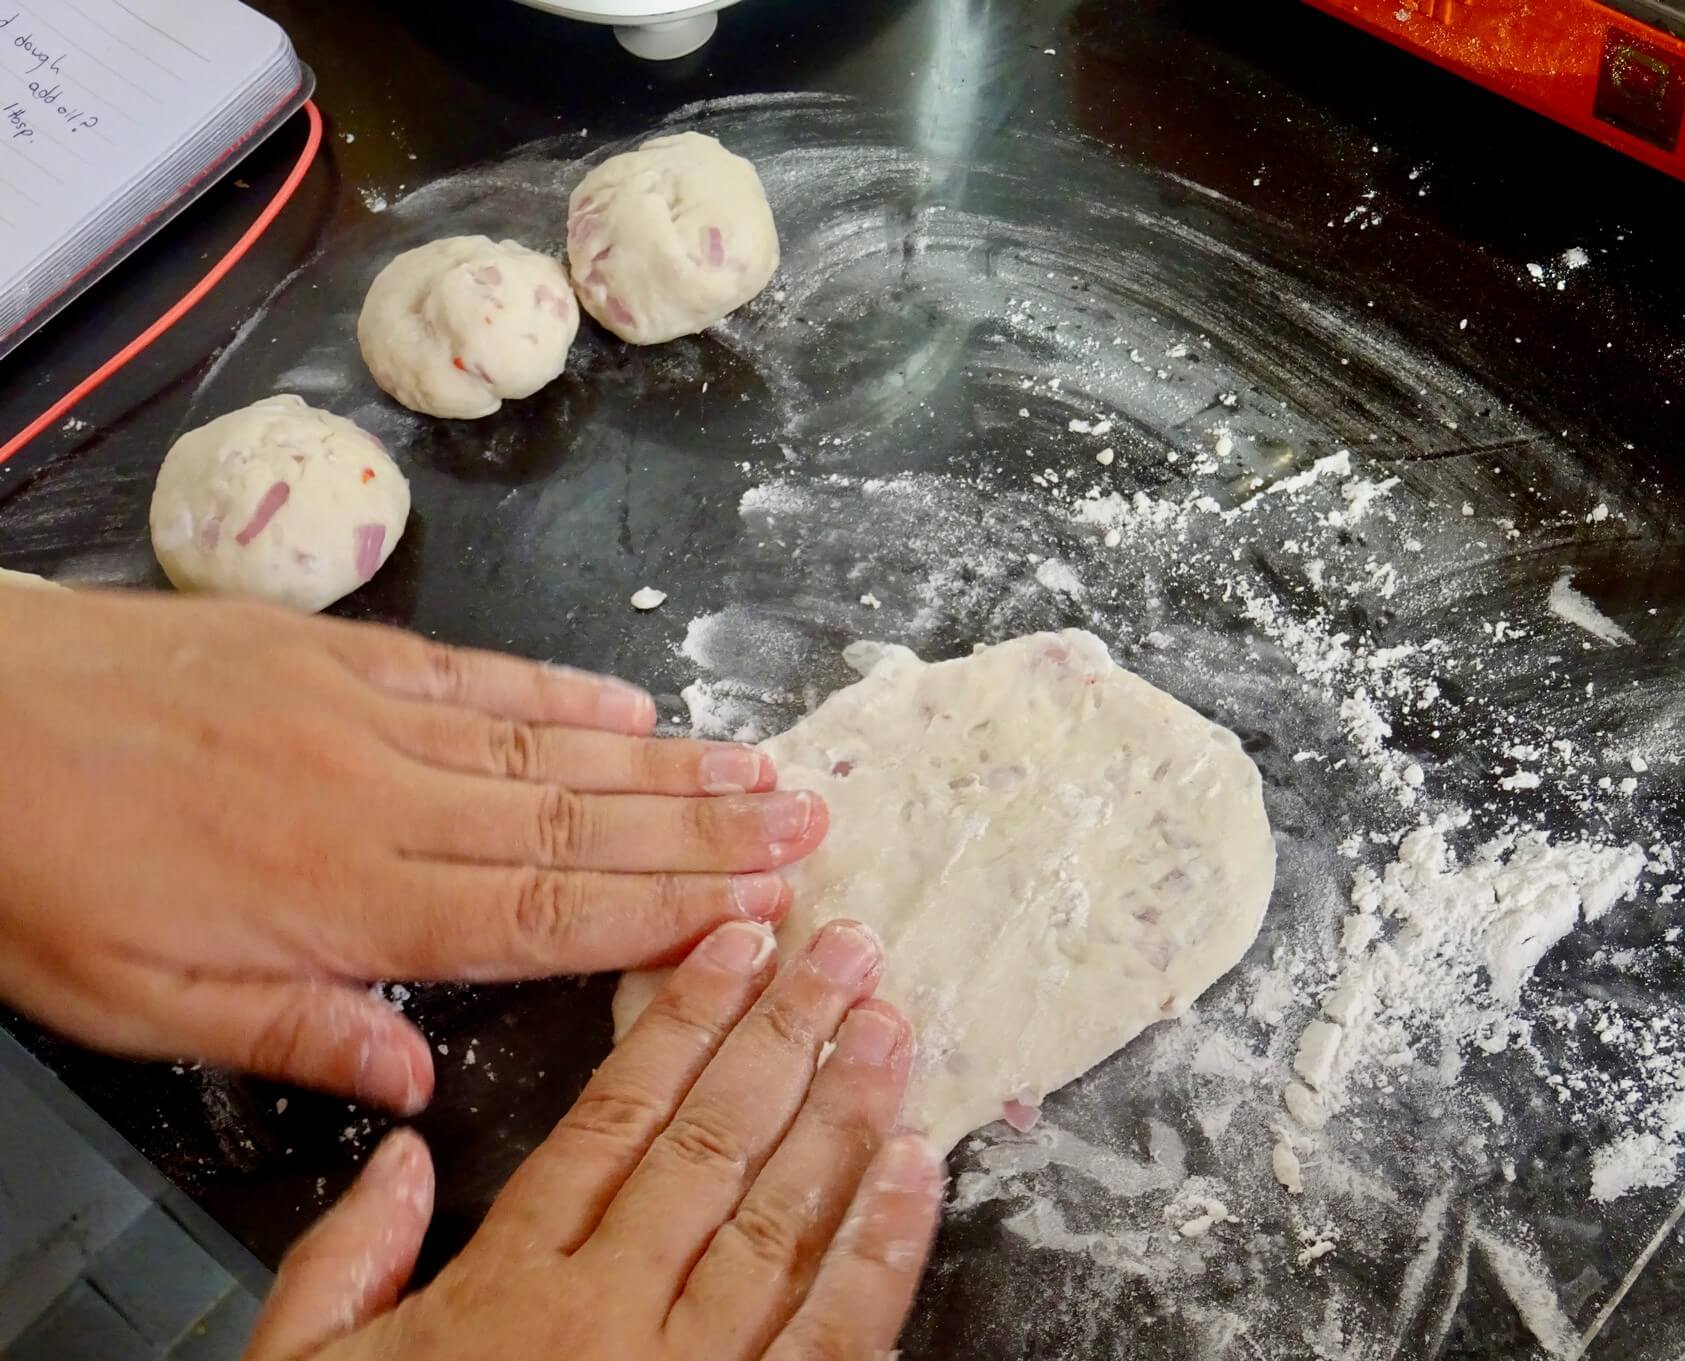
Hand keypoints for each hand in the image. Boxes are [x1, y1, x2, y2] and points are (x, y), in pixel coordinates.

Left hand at [0, 586, 827, 1111]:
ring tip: (761, 767)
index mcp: (342, 897)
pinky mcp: (337, 653)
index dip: (664, 910)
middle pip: (576, 821)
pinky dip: (562, 688)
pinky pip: (475, 674)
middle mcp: (382, 797)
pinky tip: (631, 700)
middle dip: (704, 828)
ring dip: (664, 761)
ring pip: (547, 745)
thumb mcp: (140, 1002)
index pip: (542, 912)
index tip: (760, 904)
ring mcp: (367, 712)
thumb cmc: (40, 872)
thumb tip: (413, 1088)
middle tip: (810, 821)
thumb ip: (295, 1033)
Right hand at [243, 919, 941, 1360]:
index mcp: (507, 1285)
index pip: (610, 1120)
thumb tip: (397, 1155)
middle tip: (848, 950)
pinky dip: (881, 1249)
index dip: (681, 1023)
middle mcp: (605, 1314)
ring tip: (889, 1025)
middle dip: (786, 1036)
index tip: (736, 949)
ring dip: (843, 1114)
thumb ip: (341, 1264)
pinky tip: (915, 1169)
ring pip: (778, 1221)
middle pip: (709, 1146)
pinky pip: (830, 1336)